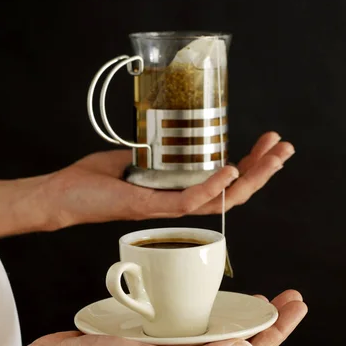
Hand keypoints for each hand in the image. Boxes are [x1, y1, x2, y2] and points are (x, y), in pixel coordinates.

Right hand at [12, 290, 306, 345]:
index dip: (276, 332)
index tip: (296, 305)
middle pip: (236, 343)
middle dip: (266, 323)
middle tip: (286, 298)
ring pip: (212, 333)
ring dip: (236, 315)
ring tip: (254, 298)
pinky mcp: (147, 339)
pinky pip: (185, 323)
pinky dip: (201, 309)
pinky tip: (199, 297)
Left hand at [45, 131, 293, 228]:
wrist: (60, 196)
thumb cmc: (91, 181)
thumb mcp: (132, 159)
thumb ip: (156, 154)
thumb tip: (172, 136)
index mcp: (175, 193)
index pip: (221, 183)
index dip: (248, 165)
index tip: (266, 142)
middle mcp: (175, 204)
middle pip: (230, 193)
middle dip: (262, 170)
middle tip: (284, 148)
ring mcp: (164, 209)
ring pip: (219, 200)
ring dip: (249, 178)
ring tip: (274, 157)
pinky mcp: (148, 208)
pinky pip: (187, 202)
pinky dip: (211, 188)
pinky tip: (230, 169)